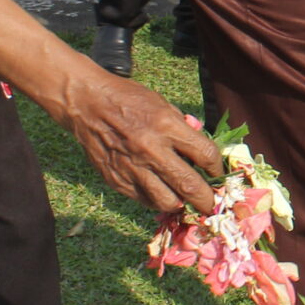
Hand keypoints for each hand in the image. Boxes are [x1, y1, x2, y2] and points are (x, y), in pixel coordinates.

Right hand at [54, 64, 223, 211]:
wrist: (87, 104)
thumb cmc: (128, 100)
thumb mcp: (163, 104)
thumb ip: (183, 129)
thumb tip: (202, 152)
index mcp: (166, 125)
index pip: (205, 154)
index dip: (216, 168)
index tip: (217, 173)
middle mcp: (151, 150)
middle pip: (189, 186)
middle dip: (206, 200)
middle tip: (211, 204)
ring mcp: (132, 167)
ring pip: (166, 201)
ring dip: (180, 204)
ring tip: (184, 200)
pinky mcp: (117, 180)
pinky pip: (144, 200)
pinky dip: (156, 199)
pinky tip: (160, 192)